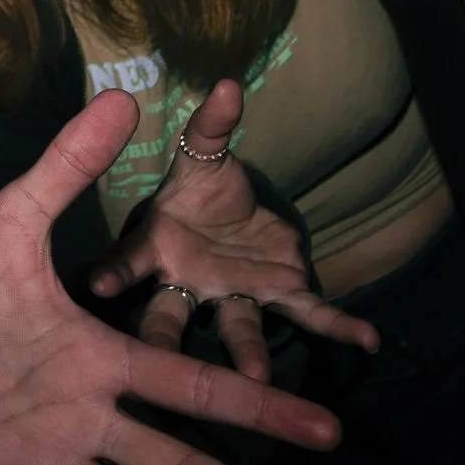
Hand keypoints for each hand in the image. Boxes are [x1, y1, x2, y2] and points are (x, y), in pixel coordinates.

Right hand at [89, 79, 380, 380]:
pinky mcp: (276, 297)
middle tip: (161, 368)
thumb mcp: (201, 156)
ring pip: (234, 327)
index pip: (126, 261)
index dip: (113, 271)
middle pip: (168, 316)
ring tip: (260, 379)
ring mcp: (230, 296)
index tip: (96, 286)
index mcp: (153, 248)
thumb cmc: (200, 193)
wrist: (235, 218)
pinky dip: (337, 325)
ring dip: (247, 351)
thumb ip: (211, 127)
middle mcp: (185, 282)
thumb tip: (228, 85)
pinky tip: (367, 338)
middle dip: (164, 340)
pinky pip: (307, 313)